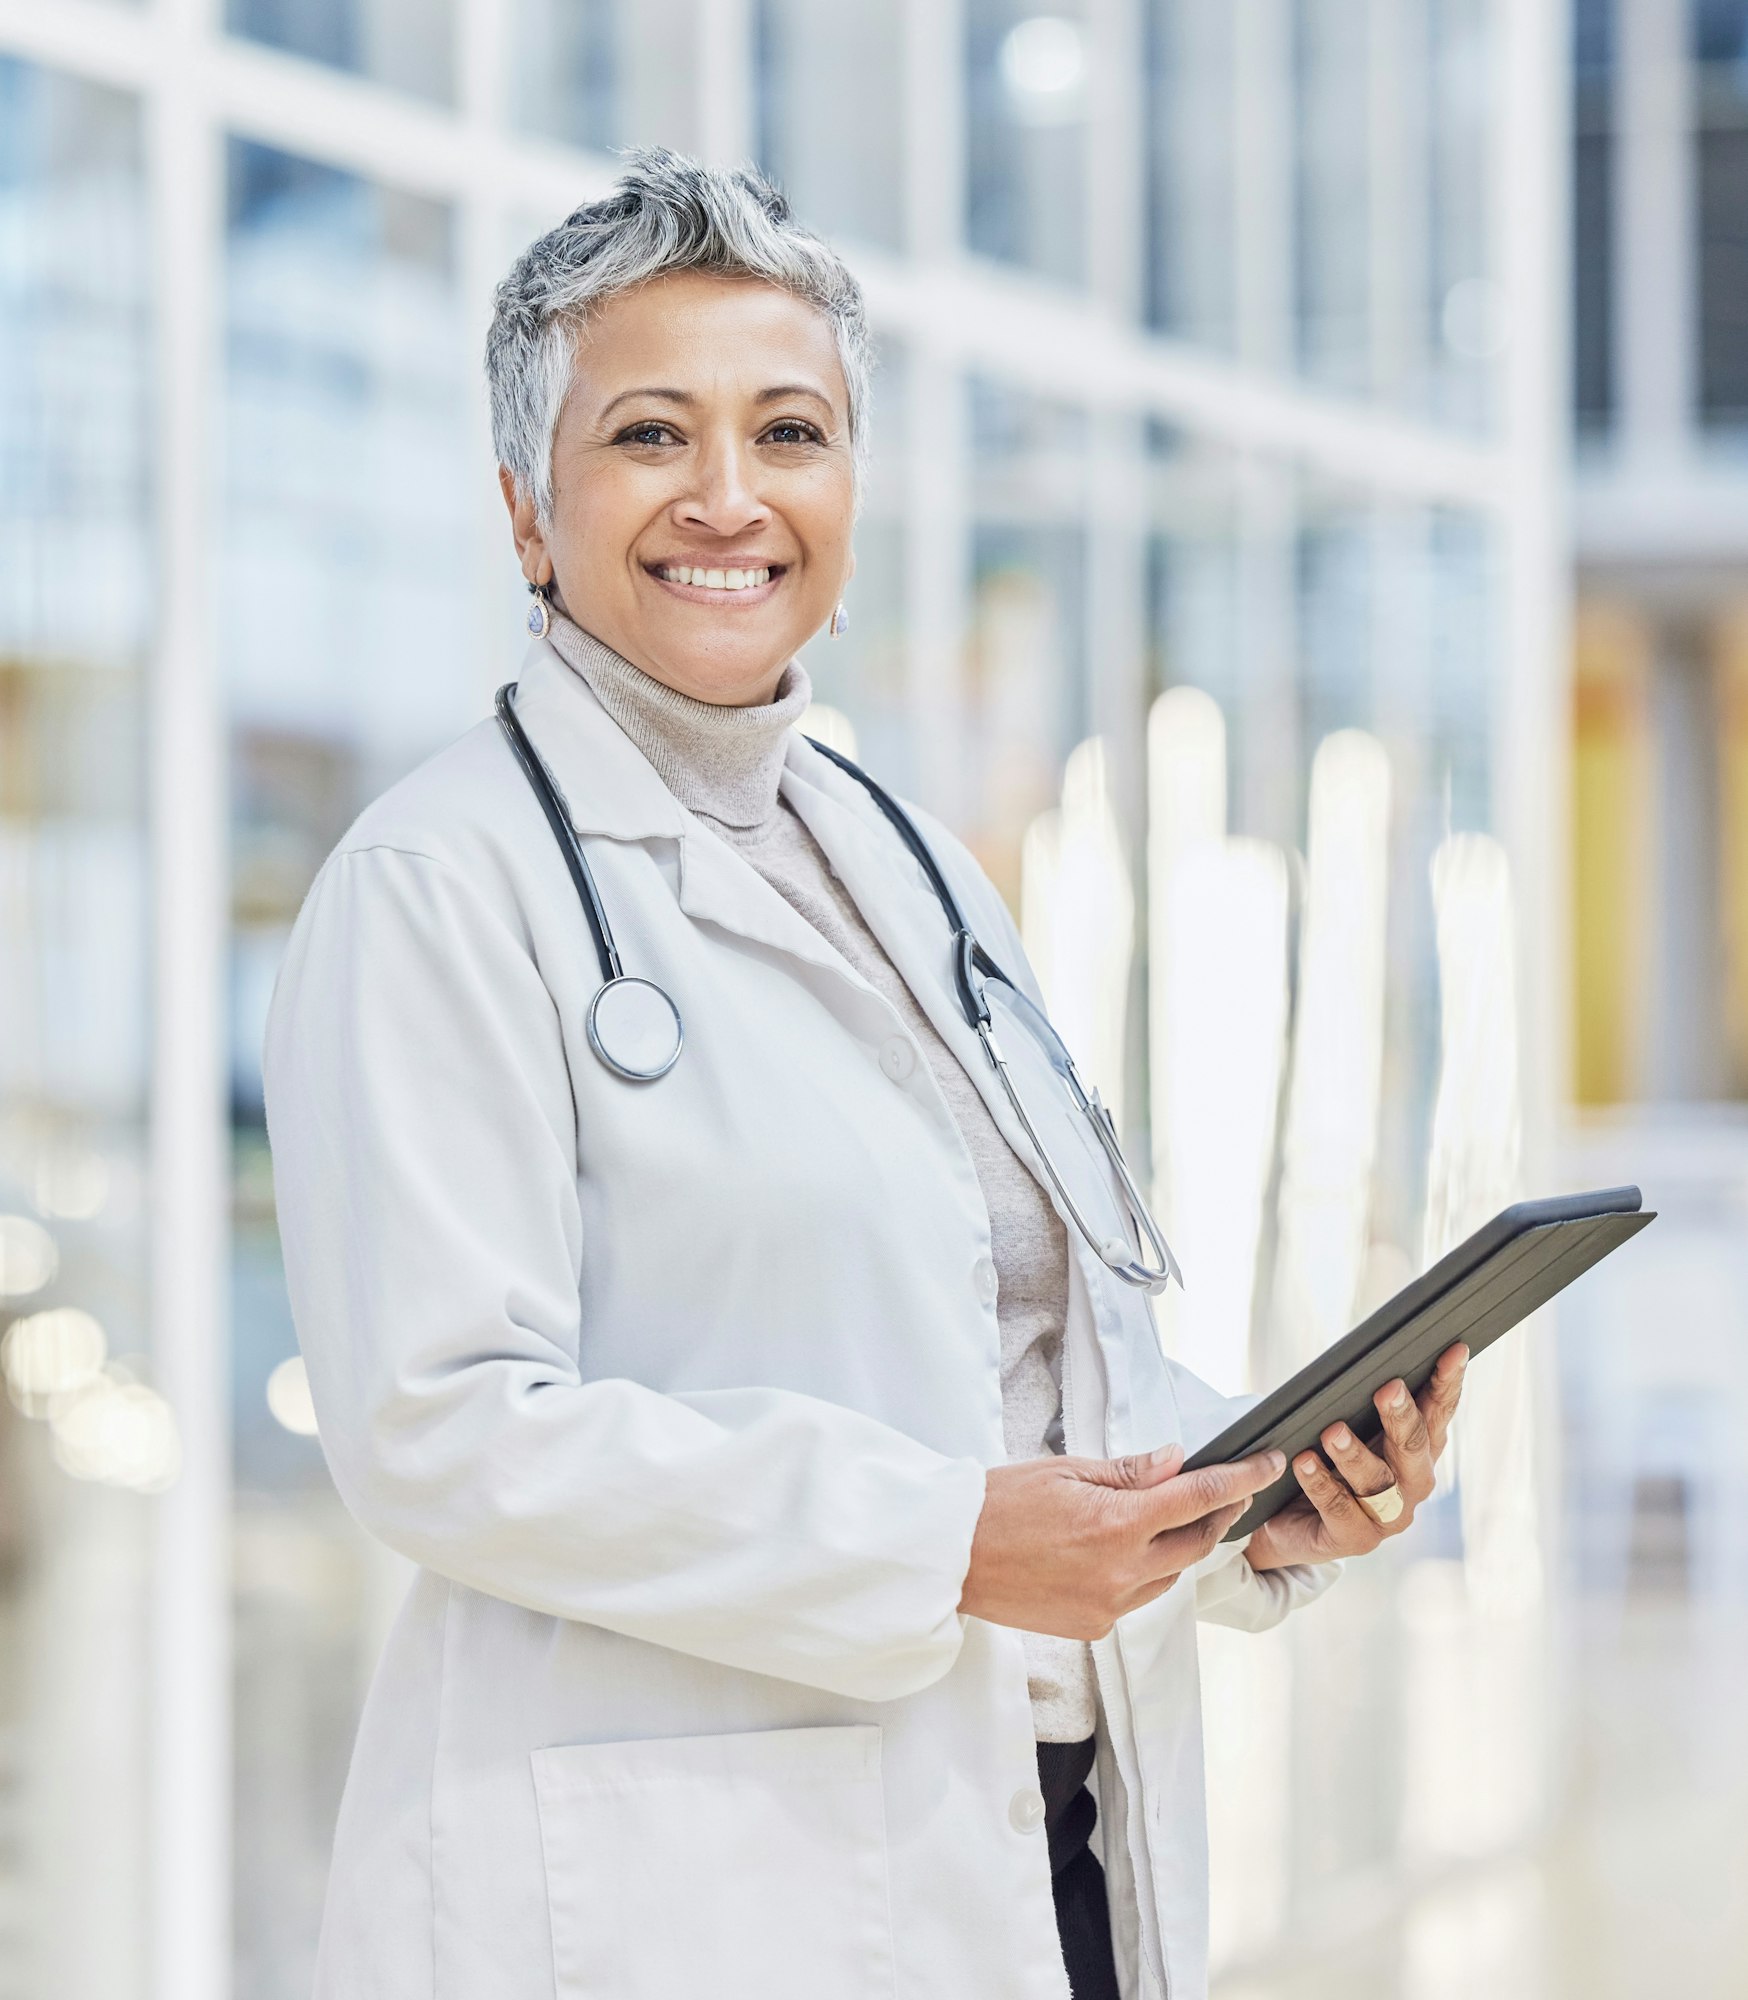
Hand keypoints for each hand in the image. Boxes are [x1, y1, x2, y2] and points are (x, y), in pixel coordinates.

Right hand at [959, 1444, 1286, 1638]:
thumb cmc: (998, 1504)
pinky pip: (1139, 1598)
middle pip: (1197, 1543)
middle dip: (1220, 1513)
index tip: (1267, 1464)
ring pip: (1171, 1576)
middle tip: (1229, 1488)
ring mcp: (1108, 1605)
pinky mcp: (1093, 1626)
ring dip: (1181, 1546)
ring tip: (1173, 1516)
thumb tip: (1176, 1462)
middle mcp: (1120, 1571)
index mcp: (1116, 1524)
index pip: (1198, 1498)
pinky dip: (1146, 1572)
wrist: (951, 1558)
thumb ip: (1128, 1472)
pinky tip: (1127, 1550)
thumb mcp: (1066, 1471)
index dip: (1241, 1478)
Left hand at [1243, 1343, 1468, 1570]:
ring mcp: (1388, 1516)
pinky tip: (1304, 1461)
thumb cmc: (1327, 1459)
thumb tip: (1367, 1357)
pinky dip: (1321, 1483)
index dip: (1448, 1381)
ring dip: (1356, 1455)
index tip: (1454, 1349)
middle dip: (1402, 1417)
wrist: (1287, 1519)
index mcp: (1419, 1449)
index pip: (1439, 1411)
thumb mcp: (1349, 1425)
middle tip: (1388, 1389)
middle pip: (1414, 1447)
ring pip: (1378, 1483)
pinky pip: (1340, 1509)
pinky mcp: (1356, 1539)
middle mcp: (1412, 1484)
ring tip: (1333, 1432)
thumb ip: (1364, 1400)